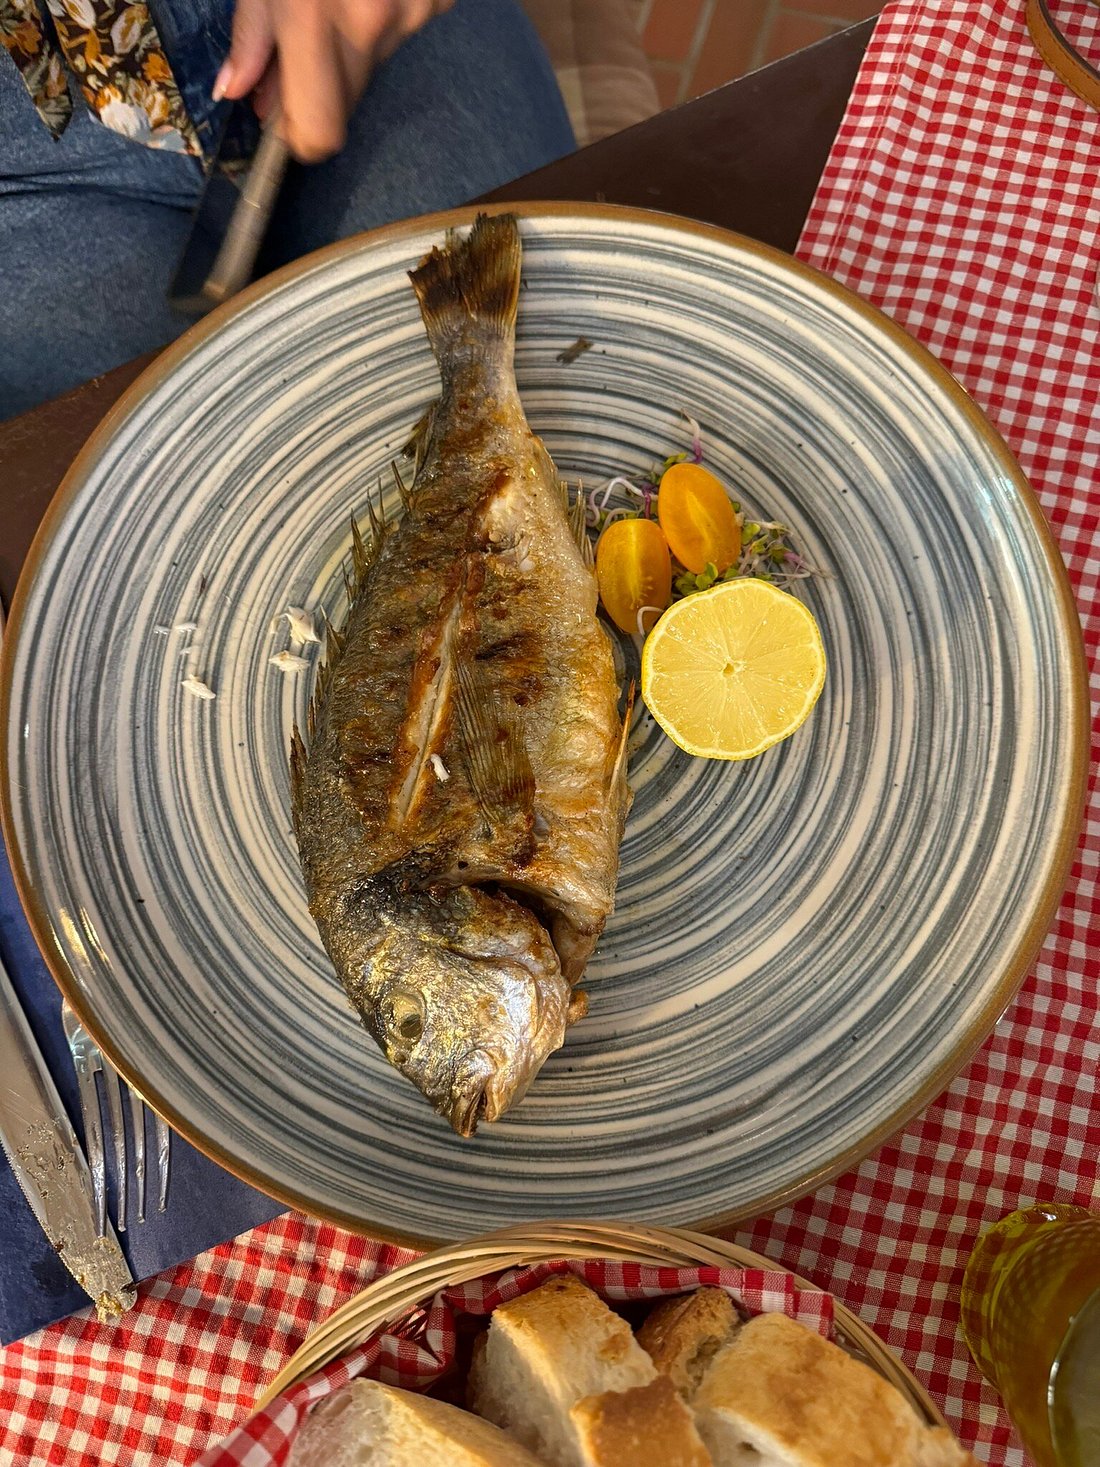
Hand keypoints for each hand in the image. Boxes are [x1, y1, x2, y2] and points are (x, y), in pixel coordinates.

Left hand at [214, 0, 454, 162]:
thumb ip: (253, 29)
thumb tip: (237, 90)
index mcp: (316, 15)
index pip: (319, 130)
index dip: (300, 136)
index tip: (284, 124)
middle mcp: (371, 22)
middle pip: (345, 102)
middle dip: (318, 86)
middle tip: (297, 52)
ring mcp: (415, 11)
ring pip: (373, 62)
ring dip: (352, 42)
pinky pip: (403, 29)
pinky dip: (383, 13)